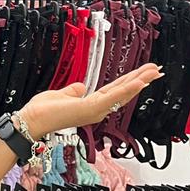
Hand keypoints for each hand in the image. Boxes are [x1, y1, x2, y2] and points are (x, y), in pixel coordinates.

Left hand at [18, 64, 162, 139]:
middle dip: (141, 80)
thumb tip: (80, 87)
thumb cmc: (43, 111)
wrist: (32, 120)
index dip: (130, 82)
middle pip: (123, 91)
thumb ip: (73, 91)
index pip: (115, 90)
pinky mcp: (91, 108)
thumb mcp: (61, 95)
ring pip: (122, 93)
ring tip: (153, 72)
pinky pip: (112, 97)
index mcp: (91, 104)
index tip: (143, 73)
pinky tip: (138, 82)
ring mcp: (95, 110)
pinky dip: (126, 90)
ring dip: (139, 82)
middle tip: (157, 70)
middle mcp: (97, 109)